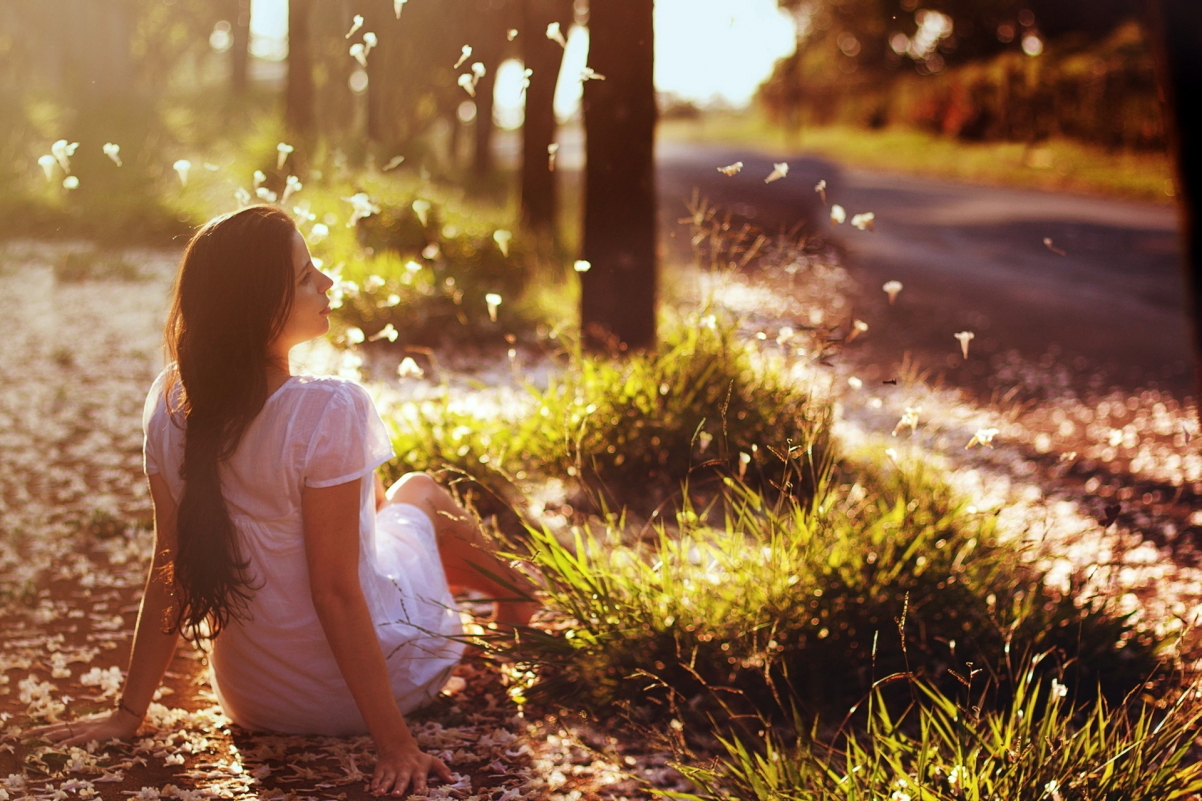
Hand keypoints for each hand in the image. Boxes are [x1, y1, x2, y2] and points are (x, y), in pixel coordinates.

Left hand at [24, 708, 140, 747]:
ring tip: (35, 739)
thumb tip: (75, 736)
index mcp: (78, 725)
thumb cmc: (114, 724)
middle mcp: (78, 726)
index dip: (42, 730)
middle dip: (38, 733)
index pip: (57, 727)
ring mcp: (85, 730)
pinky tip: (58, 747)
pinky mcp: (93, 735)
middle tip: (22, 736)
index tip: (28, 733)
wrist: (127, 718)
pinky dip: (67, 743)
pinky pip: (77, 739)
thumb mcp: (96, 728)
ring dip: (49, 736)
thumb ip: (86, 732)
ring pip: (63, 733)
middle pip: (55, 729)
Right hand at [371, 739, 452, 796]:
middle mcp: (405, 770)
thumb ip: (443, 770)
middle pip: (402, 780)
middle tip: (396, 795)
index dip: (419, 785)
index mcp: (418, 769)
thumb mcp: (432, 761)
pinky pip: (377, 776)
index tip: (419, 792)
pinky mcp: (381, 768)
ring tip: (381, 793)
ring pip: (388, 779)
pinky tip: (373, 788)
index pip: (420, 778)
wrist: (399, 747)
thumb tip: (453, 780)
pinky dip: (375, 782)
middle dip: (399, 787)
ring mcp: (392, 769)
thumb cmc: (419, 759)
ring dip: (384, 786)